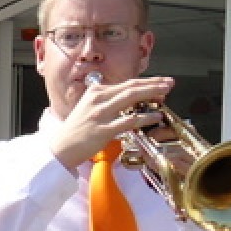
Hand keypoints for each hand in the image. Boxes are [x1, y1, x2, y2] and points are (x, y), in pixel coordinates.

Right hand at [50, 75, 174, 168]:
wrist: (61, 148)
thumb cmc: (76, 130)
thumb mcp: (88, 107)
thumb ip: (105, 99)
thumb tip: (125, 95)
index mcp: (96, 92)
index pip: (126, 84)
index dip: (146, 82)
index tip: (160, 82)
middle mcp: (98, 100)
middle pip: (131, 87)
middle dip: (153, 84)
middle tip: (170, 83)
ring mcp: (101, 114)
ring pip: (131, 99)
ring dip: (151, 95)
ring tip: (166, 95)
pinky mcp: (103, 130)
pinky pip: (129, 121)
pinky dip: (145, 117)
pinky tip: (156, 116)